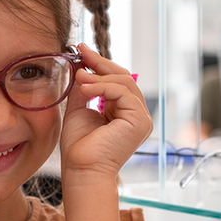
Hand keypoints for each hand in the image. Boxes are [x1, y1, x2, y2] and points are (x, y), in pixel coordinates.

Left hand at [59, 44, 152, 180]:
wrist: (81, 170)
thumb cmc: (79, 147)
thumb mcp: (79, 108)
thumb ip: (83, 88)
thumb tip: (82, 65)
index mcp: (123, 112)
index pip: (116, 81)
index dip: (99, 64)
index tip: (81, 50)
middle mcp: (136, 114)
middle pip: (124, 77)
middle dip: (100, 63)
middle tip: (80, 52)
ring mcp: (141, 118)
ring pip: (125, 82)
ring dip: (99, 75)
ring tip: (78, 77)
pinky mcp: (140, 122)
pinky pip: (123, 93)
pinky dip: (103, 86)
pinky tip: (85, 87)